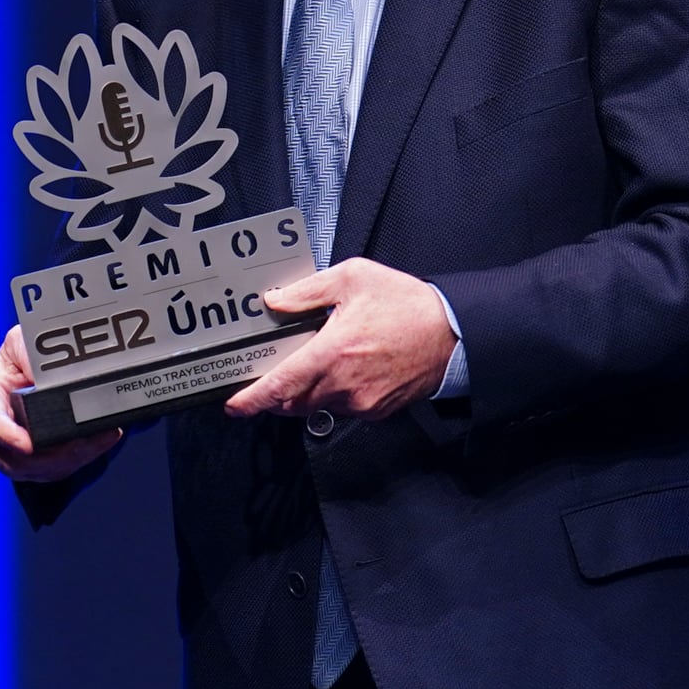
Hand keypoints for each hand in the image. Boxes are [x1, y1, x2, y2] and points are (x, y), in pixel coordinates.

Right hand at [0, 326, 123, 482]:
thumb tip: (46, 381)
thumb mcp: (21, 342)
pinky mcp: (30, 464)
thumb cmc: (21, 354)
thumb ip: (29, 357)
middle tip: (81, 442)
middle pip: (16, 455)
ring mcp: (7, 452)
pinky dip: (80, 458)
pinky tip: (99, 440)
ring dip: (71, 457)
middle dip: (52, 453)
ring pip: (39, 467)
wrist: (31, 368)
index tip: (28, 444)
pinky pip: (55, 470)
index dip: (6, 435)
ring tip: (98, 438)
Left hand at [224, 257, 453, 420]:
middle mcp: (344, 384)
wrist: (452, 332)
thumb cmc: (406, 303)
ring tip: (310, 365)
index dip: (254, 399)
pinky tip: (340, 371)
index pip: (281, 385)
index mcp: (333, 353)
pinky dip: (331, 394)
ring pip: (317, 406)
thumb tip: (275, 301)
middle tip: (271, 374)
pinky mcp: (376, 410)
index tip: (235, 405)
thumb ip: (307, 291)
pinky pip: (341, 408)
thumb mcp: (353, 278)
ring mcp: (361, 402)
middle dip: (277, 393)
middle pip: (293, 401)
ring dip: (305, 392)